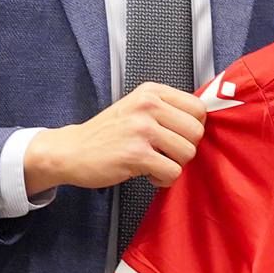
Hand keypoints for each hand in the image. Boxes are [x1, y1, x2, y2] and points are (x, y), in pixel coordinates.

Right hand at [24, 83, 206, 194]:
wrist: (72, 151)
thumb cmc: (107, 133)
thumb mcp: (137, 108)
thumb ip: (166, 110)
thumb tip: (201, 123)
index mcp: (151, 92)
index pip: (198, 108)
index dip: (193, 128)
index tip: (179, 136)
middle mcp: (148, 106)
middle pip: (197, 131)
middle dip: (185, 148)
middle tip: (165, 153)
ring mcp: (142, 129)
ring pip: (188, 152)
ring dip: (174, 165)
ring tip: (156, 163)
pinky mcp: (136, 154)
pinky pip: (172, 172)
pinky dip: (164, 180)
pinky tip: (149, 174)